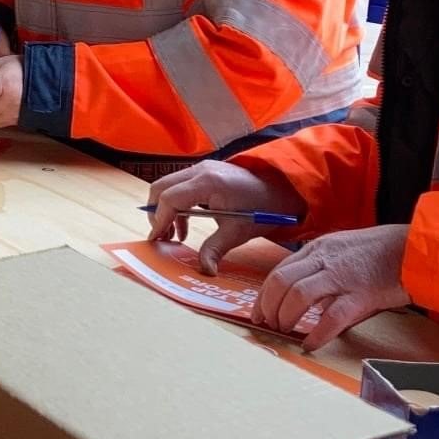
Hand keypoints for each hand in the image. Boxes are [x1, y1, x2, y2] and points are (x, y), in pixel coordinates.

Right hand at [146, 161, 306, 269]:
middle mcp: (200, 170)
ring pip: (167, 185)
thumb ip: (214, 249)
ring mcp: (201, 168)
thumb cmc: (262, 207)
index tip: (157, 240)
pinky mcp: (204, 171)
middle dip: (156, 213)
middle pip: (161, 187)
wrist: (282, 187)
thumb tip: (205, 270)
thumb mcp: (237, 231)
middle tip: (161, 236)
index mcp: (207, 182)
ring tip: (173, 235)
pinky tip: (185, 225)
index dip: (160, 220)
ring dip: (165, 209)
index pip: (169, 199)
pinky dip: (176, 204)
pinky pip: (179, 185)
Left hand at [254, 224, 411, 349]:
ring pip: (298, 295)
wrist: (418, 247)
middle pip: (281, 282)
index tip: (259, 313)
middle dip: (268, 306)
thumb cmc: (383, 251)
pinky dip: (317, 333)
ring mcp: (343, 276)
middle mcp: (325, 259)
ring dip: (286, 317)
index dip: (264, 295)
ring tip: (285, 331)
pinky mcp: (362, 294)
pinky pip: (332, 316)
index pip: (279, 271)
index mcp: (318, 249)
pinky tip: (311, 345)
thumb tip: (308, 299)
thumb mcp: (344, 250)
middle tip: (268, 325)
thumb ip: (323, 269)